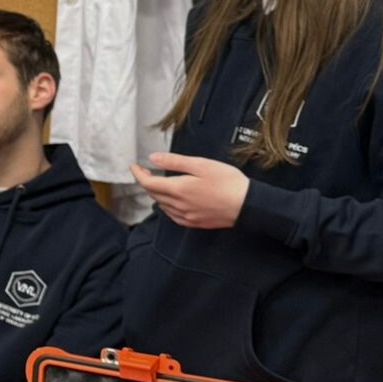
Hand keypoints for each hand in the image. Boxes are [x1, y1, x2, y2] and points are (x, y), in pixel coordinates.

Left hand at [129, 152, 250, 230]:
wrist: (248, 205)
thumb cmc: (228, 182)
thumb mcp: (201, 164)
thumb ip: (174, 161)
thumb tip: (152, 159)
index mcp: (178, 190)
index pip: (148, 183)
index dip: (138, 174)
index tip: (134, 166)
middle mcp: (179, 206)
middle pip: (153, 194)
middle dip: (146, 182)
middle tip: (146, 170)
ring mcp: (187, 217)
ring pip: (162, 205)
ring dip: (156, 194)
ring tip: (159, 182)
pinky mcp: (195, 223)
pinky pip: (173, 215)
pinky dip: (167, 206)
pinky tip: (172, 200)